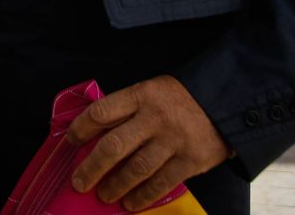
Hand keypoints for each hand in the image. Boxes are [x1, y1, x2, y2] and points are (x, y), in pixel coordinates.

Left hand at [64, 75, 228, 209]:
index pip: (102, 111)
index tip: (69, 142)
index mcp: (141, 96)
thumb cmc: (178, 100)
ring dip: (115, 185)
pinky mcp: (190, 161)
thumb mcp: (150, 92)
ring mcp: (173, 141)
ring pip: (136, 169)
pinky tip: (130, 203)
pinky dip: (142, 196)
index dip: (81, 128)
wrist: (225, 104)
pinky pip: (160, 183)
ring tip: (103, 195)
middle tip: (78, 182)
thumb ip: (127, 110)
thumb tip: (94, 135)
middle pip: (114, 145)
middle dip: (92, 167)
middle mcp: (154, 118)